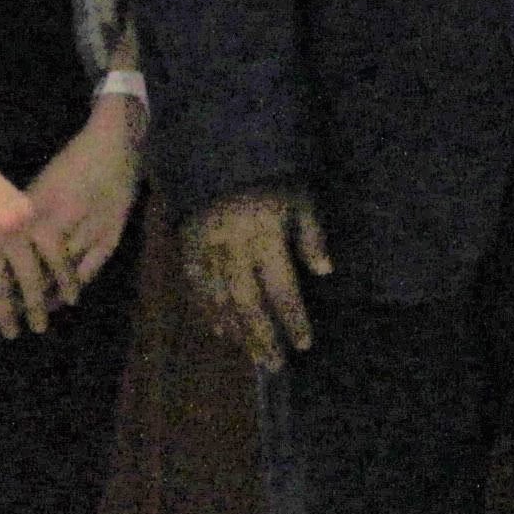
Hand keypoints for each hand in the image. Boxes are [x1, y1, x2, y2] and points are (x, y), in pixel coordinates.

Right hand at [0, 145, 63, 339]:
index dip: (65, 279)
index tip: (73, 299)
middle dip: (37, 307)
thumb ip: (24, 221)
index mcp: (27, 217)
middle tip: (41, 327)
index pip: (54, 254)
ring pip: (0, 291)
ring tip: (11, 332)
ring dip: (6, 314)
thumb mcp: (11, 194)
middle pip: (29, 280)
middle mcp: (9, 236)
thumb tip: (36, 251)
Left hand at [20, 111, 144, 312]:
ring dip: (49, 293)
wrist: (116, 145)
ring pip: (64, 270)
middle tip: (12, 311)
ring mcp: (90, 228)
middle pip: (39, 263)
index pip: (19, 248)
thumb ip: (25, 214)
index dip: (7, 273)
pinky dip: (76, 283)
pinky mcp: (111, 234)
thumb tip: (7, 242)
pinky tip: (66, 298)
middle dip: (24, 289)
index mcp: (41, 204)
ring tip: (36, 310)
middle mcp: (64, 219)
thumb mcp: (41, 184)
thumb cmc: (72, 161)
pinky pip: (91, 267)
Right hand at [192, 186, 333, 370]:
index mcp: (264, 237)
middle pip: (249, 303)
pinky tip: (219, 330)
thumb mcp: (300, 196)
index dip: (293, 319)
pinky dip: (206, 311)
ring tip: (251, 354)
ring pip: (221, 300)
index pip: (282, 289)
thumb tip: (325, 271)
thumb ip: (311, 234)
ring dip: (237, 330)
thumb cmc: (269, 174)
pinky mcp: (187, 245)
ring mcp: (207, 250)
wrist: (218, 149)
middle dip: (263, 336)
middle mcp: (234, 250)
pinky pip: (195, 286)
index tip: (305, 344)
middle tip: (275, 364)